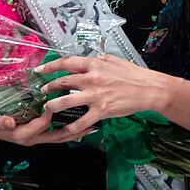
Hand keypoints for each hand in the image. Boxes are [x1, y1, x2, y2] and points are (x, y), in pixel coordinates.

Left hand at [38, 52, 167, 139]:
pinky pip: (82, 121)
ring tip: (47, 108)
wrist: (149, 89)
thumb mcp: (113, 60)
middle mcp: (91, 78)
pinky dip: (72, 126)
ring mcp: (95, 95)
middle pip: (62, 82)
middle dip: (49, 87)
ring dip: (53, 105)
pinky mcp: (101, 111)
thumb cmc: (133, 74)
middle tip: (43, 90)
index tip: (40, 70)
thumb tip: (87, 60)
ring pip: (65, 101)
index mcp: (94, 64)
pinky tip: (66, 128)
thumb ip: (97, 60)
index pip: (66, 63)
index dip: (50, 66)